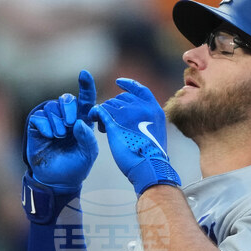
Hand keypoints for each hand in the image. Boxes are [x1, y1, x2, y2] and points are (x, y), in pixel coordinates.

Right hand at [25, 70, 98, 192]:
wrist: (58, 180)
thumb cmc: (76, 166)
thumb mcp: (88, 154)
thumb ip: (88, 138)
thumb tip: (78, 123)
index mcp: (82, 120)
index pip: (85, 99)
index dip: (86, 86)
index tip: (84, 74)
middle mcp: (66, 117)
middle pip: (67, 99)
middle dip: (69, 109)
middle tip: (70, 126)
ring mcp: (50, 120)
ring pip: (52, 107)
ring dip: (57, 122)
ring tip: (59, 137)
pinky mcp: (36, 126)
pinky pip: (39, 116)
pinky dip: (45, 125)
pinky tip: (49, 136)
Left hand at [89, 78, 180, 195]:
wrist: (149, 167)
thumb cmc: (151, 156)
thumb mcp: (155, 132)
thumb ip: (147, 120)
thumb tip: (137, 117)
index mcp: (153, 109)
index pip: (140, 90)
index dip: (128, 84)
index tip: (118, 83)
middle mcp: (142, 107)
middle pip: (121, 98)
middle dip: (113, 107)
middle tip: (109, 121)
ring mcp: (128, 113)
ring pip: (109, 104)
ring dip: (104, 113)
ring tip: (104, 128)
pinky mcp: (114, 123)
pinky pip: (100, 111)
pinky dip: (95, 113)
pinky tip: (94, 119)